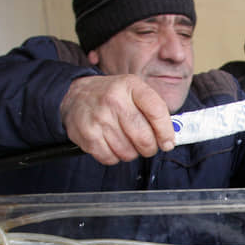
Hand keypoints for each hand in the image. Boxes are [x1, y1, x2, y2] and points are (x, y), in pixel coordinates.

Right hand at [60, 75, 175, 164]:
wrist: (75, 95)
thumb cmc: (111, 96)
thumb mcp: (134, 91)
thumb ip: (154, 110)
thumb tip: (170, 139)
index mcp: (131, 86)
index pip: (156, 111)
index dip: (166, 131)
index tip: (168, 142)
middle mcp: (114, 100)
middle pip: (143, 137)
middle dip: (150, 148)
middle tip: (147, 146)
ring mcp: (99, 117)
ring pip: (128, 152)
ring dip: (131, 153)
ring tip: (125, 141)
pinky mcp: (88, 135)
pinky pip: (110, 158)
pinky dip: (114, 157)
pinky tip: (112, 144)